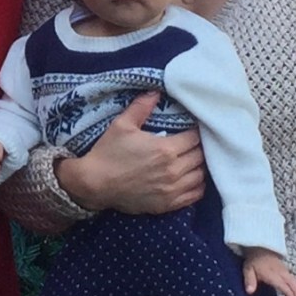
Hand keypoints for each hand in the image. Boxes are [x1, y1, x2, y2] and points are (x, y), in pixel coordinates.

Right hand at [57, 93, 205, 214]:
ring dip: (199, 166)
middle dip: (198, 148)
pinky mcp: (167, 205)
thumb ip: (141, 107)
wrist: (94, 184)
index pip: (195, 138)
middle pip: (200, 156)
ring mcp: (171, 190)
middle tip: (192, 144)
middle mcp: (173, 170)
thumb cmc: (107, 153)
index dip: (195, 131)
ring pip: (200, 175)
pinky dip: (197, 186)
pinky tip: (191, 178)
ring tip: (192, 160)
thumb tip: (155, 90)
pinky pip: (194, 195)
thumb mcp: (122, 125)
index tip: (190, 129)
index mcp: (165, 149)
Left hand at [244, 249, 295, 295]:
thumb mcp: (248, 270)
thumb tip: (249, 291)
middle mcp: (281, 273)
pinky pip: (294, 281)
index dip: (288, 292)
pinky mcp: (287, 272)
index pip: (283, 284)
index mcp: (272, 274)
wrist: (260, 249)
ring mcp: (285, 272)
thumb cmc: (254, 262)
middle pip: (293, 284)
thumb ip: (250, 281)